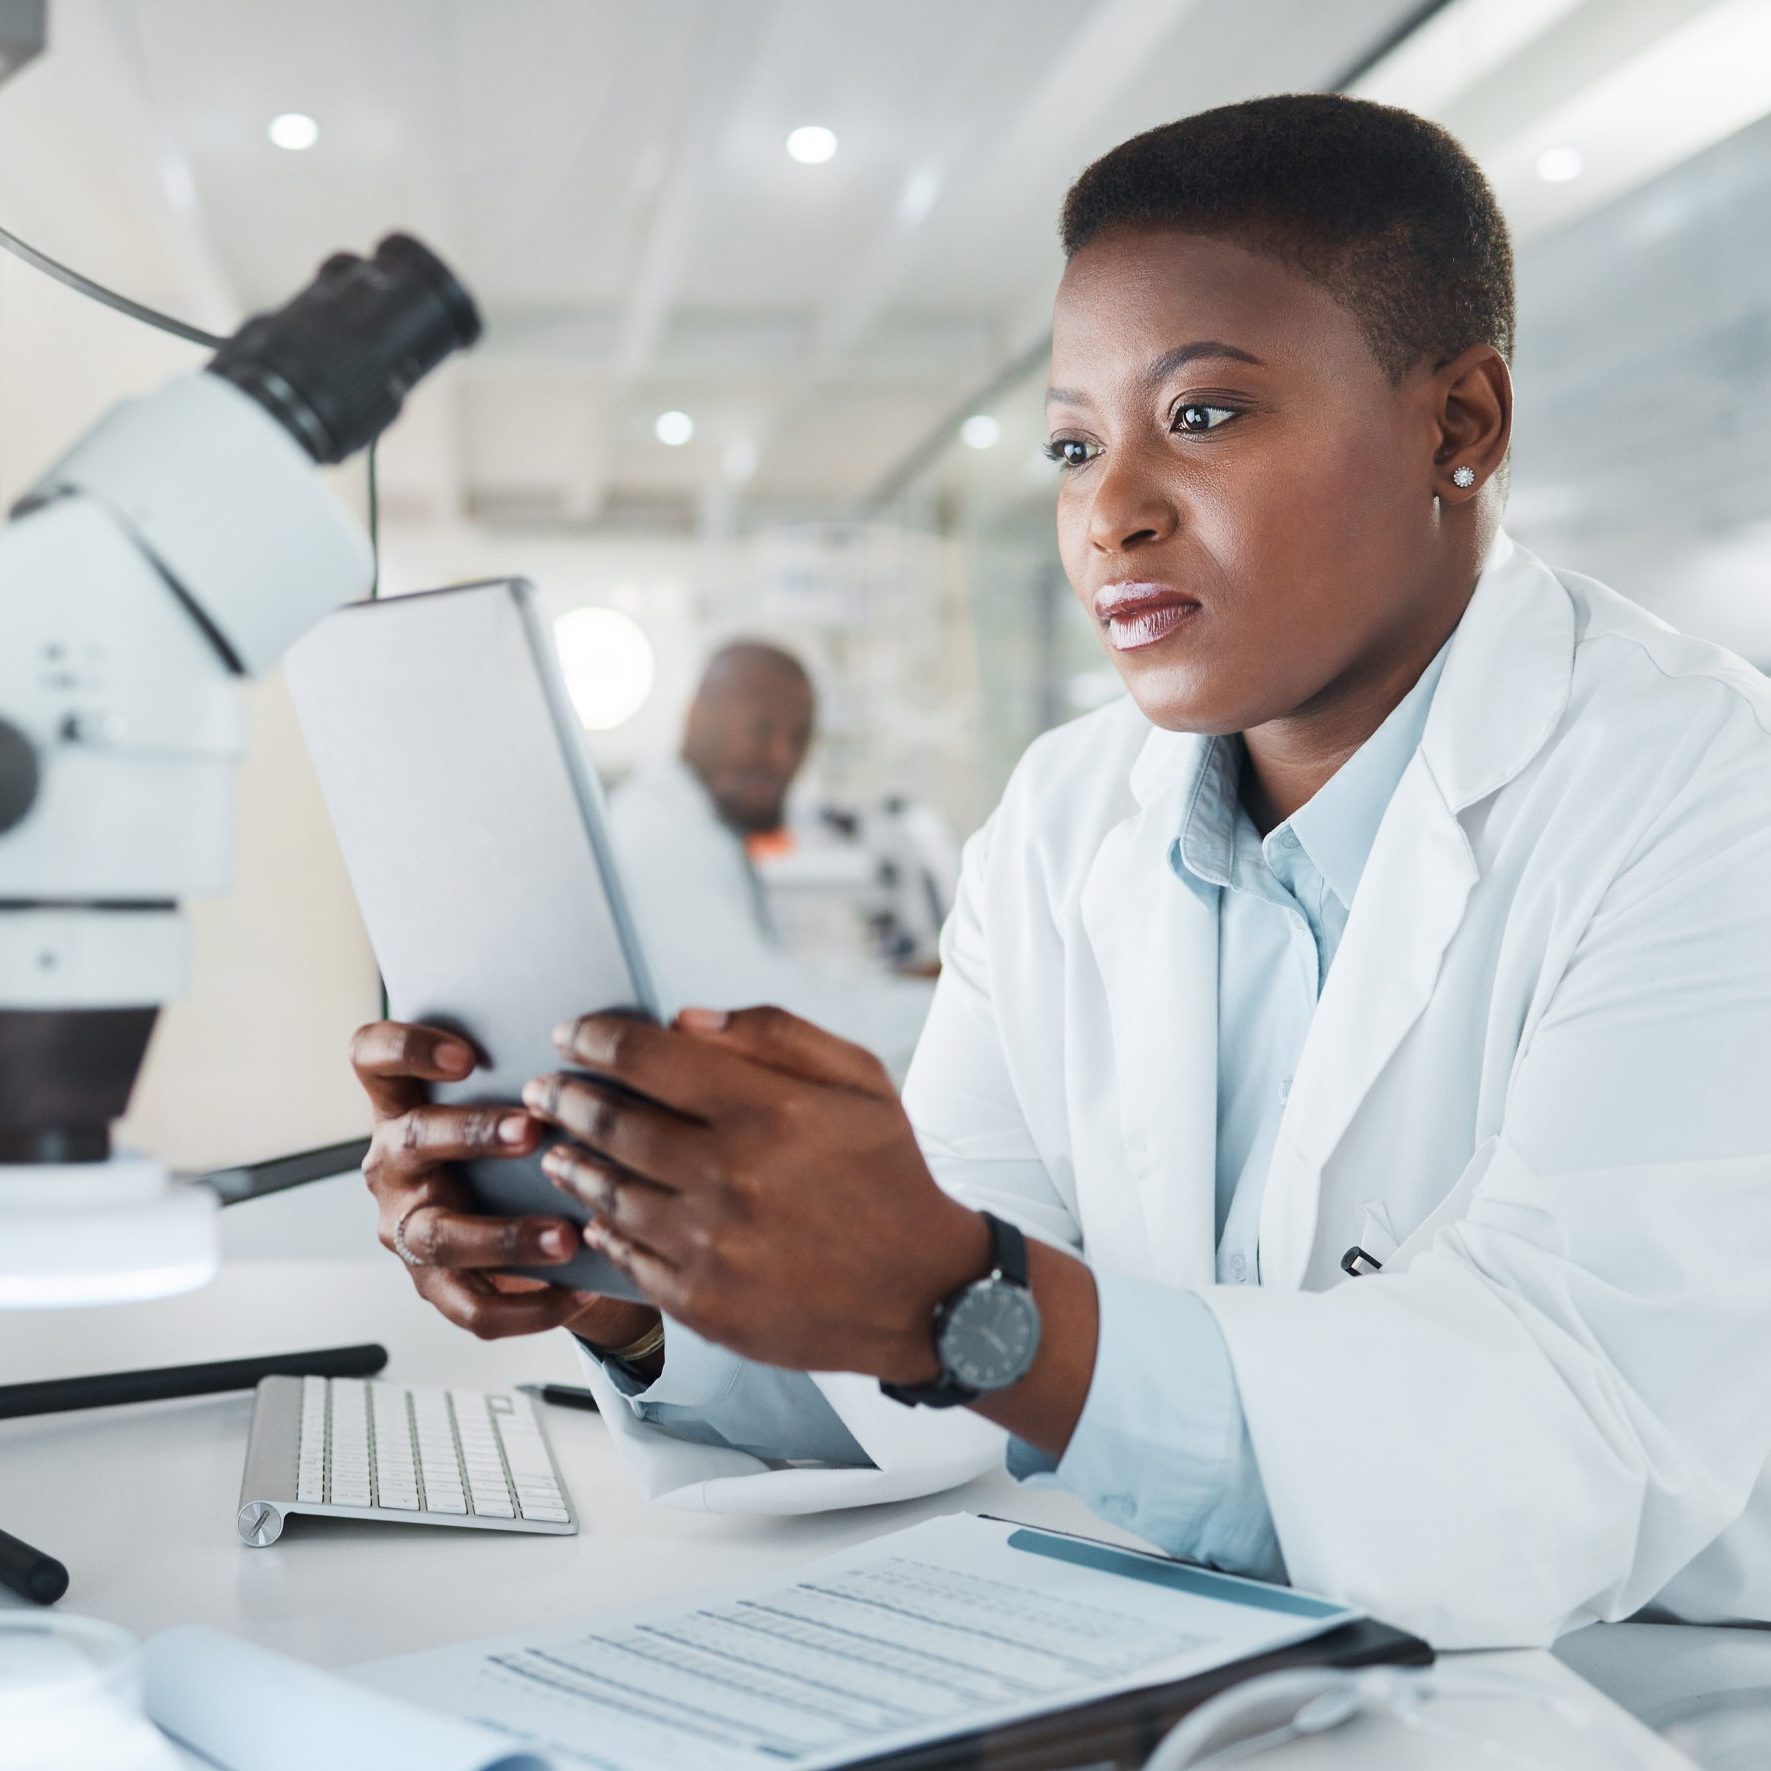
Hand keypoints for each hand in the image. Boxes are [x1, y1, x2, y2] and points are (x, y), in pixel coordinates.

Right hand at [350, 1020, 658, 1347]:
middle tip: (532, 1130)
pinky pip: (474, 1306)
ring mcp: (408, 1225)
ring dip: (503, 1234)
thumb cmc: (524, 1141)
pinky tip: (581, 1291)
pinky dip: (530, 1305)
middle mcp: (393, 1162)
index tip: (466, 1055)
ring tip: (566, 1235)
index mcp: (405, 1102)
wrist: (528, 1219)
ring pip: (438, 1233)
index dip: (406, 1049)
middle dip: (472, 1134)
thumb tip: (645, 1021)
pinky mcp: (434, 1285)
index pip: (371, 1057)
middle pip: (411, 1139)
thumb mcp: (523, 1097)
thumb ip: (552, 1064)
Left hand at [521, 1006, 990, 1382]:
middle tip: (544, 1089)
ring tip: (556, 1147)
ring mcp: (711, 1246)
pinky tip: (594, 1211)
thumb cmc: (888, 1173)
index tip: (571, 1033)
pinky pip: (626, 1256)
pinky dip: (600, 1228)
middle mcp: (731, 1176)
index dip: (595, 1038)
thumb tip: (683, 1021)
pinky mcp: (702, 1303)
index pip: (647, 1057)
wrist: (923, 1292)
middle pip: (612, 1123)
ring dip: (571, 1162)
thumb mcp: (859, 1080)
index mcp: (768, 1111)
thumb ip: (774, 1035)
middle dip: (566, 1098)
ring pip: (607, 1192)